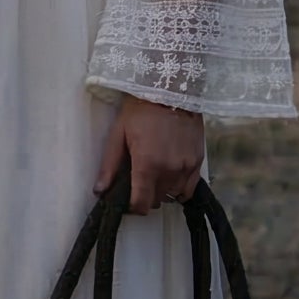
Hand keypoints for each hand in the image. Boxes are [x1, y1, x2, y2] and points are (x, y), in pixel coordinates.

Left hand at [96, 96, 205, 215]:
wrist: (171, 90)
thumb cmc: (140, 111)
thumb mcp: (118, 135)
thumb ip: (109, 166)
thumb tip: (100, 191)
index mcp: (147, 165)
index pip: (141, 203)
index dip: (132, 207)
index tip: (127, 201)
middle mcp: (170, 170)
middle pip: (155, 200)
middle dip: (144, 196)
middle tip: (137, 181)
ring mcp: (186, 167)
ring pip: (171, 195)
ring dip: (161, 191)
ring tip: (153, 175)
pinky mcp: (198, 161)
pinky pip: (188, 189)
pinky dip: (178, 188)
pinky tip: (169, 177)